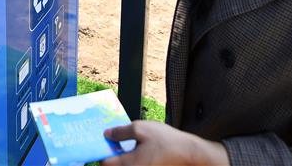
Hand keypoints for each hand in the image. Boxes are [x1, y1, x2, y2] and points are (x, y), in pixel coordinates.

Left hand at [101, 121, 229, 165]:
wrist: (190, 153)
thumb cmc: (166, 141)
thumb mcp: (141, 129)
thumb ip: (121, 132)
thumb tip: (106, 134)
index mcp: (128, 164)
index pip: (104, 163)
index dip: (101, 150)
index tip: (101, 140)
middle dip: (110, 153)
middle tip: (112, 139)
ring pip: (125, 165)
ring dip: (121, 155)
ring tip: (122, 140)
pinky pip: (134, 164)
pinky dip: (131, 157)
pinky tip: (136, 146)